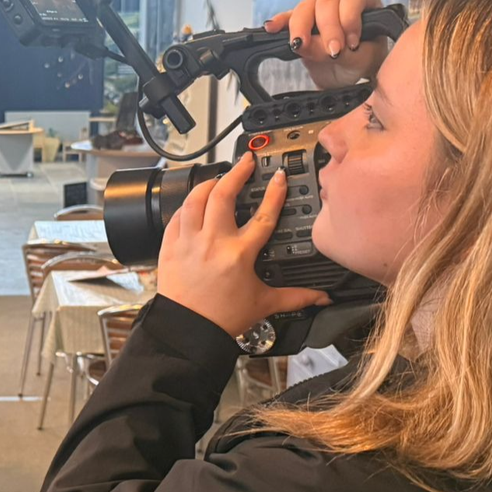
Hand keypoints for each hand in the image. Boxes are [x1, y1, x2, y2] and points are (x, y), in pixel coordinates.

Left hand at [157, 152, 330, 337]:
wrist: (187, 329)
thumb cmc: (222, 318)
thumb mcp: (263, 304)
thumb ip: (296, 297)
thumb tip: (322, 298)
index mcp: (239, 254)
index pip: (263, 215)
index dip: (275, 192)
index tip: (279, 176)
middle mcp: (212, 242)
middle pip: (222, 195)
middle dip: (236, 173)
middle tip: (245, 162)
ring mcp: (188, 241)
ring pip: (194, 200)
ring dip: (206, 184)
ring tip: (217, 178)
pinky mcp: (170, 246)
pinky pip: (176, 217)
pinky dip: (186, 206)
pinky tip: (193, 204)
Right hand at [264, 0, 387, 89]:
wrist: (348, 74)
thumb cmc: (362, 61)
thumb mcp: (361, 59)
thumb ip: (342, 51)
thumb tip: (313, 46)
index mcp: (362, 1)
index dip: (350, 18)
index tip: (352, 43)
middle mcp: (338, 1)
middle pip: (326, 1)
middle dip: (328, 27)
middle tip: (331, 51)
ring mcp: (317, 11)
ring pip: (305, 8)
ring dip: (301, 26)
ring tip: (300, 45)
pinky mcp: (299, 24)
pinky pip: (286, 17)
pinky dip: (279, 22)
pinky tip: (271, 28)